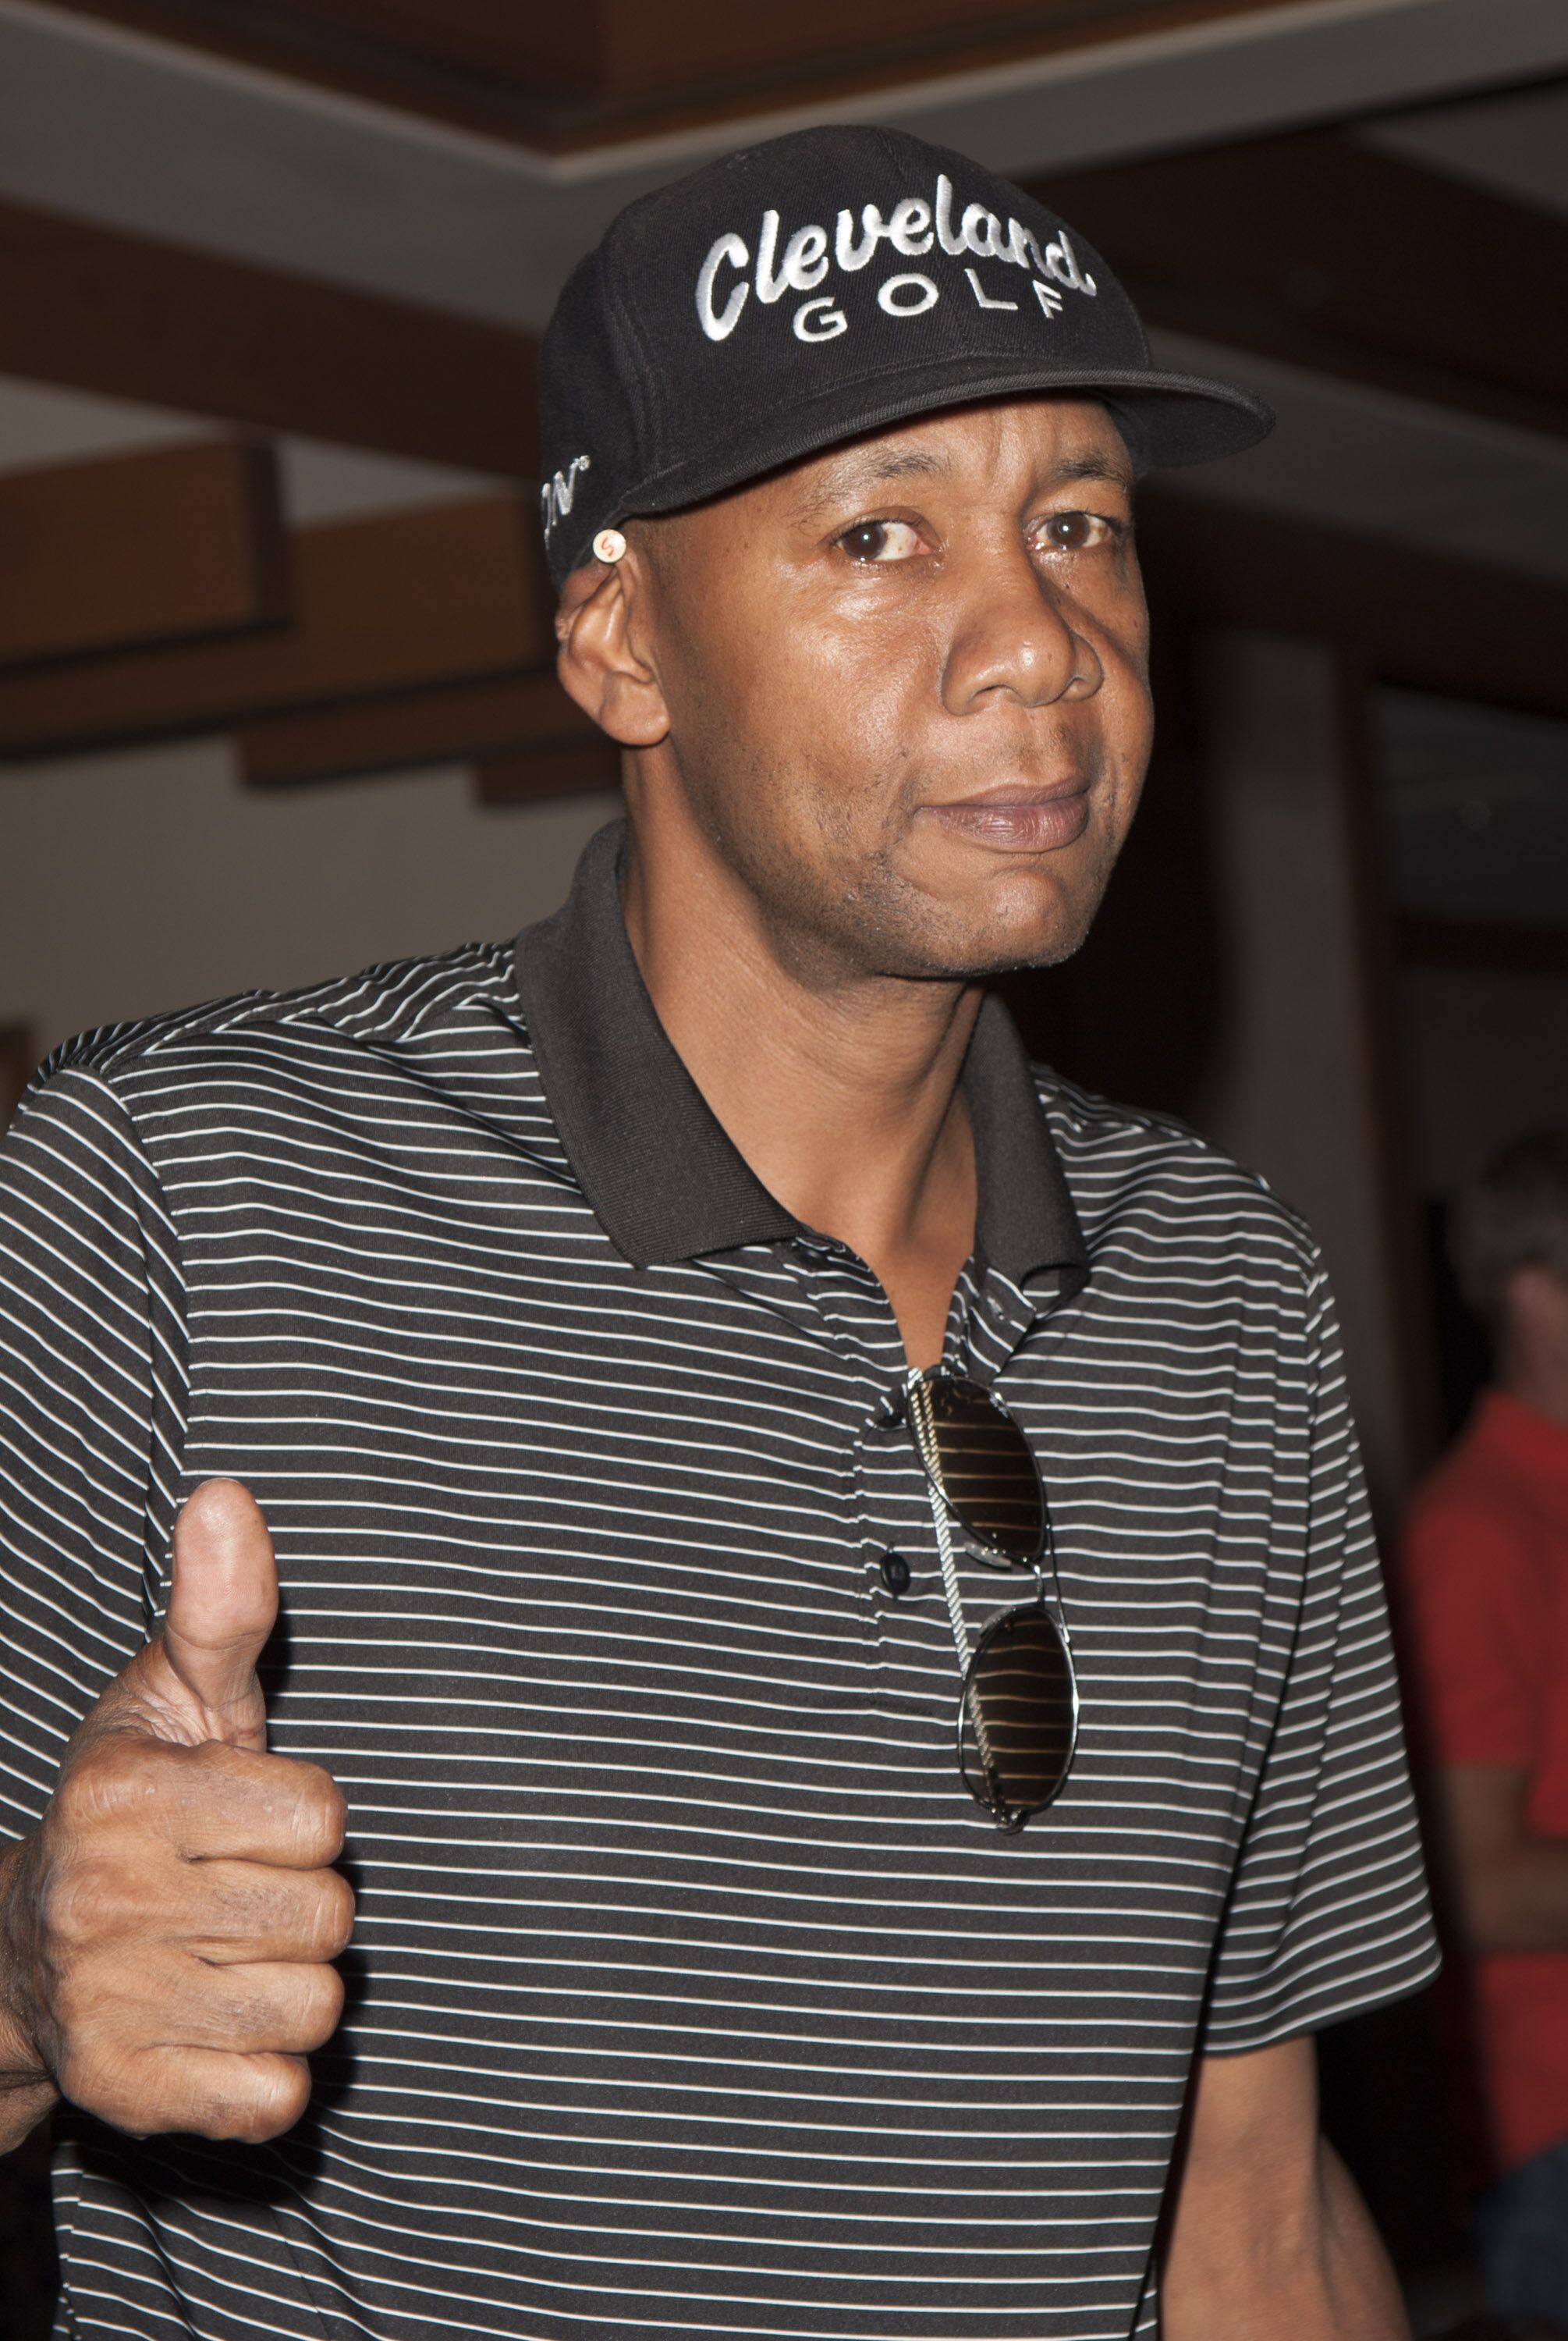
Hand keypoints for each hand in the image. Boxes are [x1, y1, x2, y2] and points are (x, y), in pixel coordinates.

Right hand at [0, 1479, 350, 2142]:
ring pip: (314, 2007)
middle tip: (233, 1890)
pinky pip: (279, 2096)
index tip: (248, 1818)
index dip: (305, 1817)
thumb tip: (225, 1494)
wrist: (26, 1954)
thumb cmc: (136, 1809)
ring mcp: (109, 2007)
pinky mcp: (128, 2097)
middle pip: (329, 1916)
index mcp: (125, 1796)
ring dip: (289, 1985)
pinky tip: (214, 2024)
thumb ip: (220, 1608)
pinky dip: (267, 2070)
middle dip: (302, 1902)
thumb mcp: (175, 1697)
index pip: (324, 1817)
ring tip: (222, 1954)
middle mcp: (103, 1902)